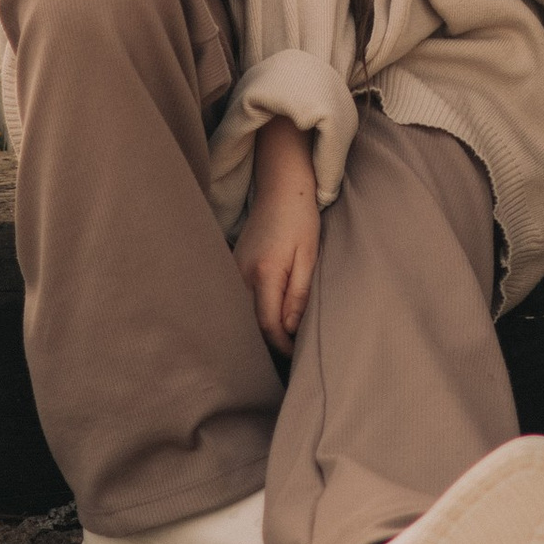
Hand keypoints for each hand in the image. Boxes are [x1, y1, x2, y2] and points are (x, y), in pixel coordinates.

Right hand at [238, 116, 320, 355]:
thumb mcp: (309, 255)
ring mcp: (234, 268)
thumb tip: (289, 329)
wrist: (281, 184)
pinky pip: (240, 298)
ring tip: (278, 344)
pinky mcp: (234, 264)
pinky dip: (251, 312)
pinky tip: (266, 318)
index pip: (267, 325)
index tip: (296, 355)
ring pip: (243, 312)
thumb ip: (298, 294)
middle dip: (268, 343)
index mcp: (264, 273)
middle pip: (250, 323)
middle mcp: (242, 274)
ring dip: (259, 329)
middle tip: (287, 358)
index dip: (281, 346)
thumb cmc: (301, 218)